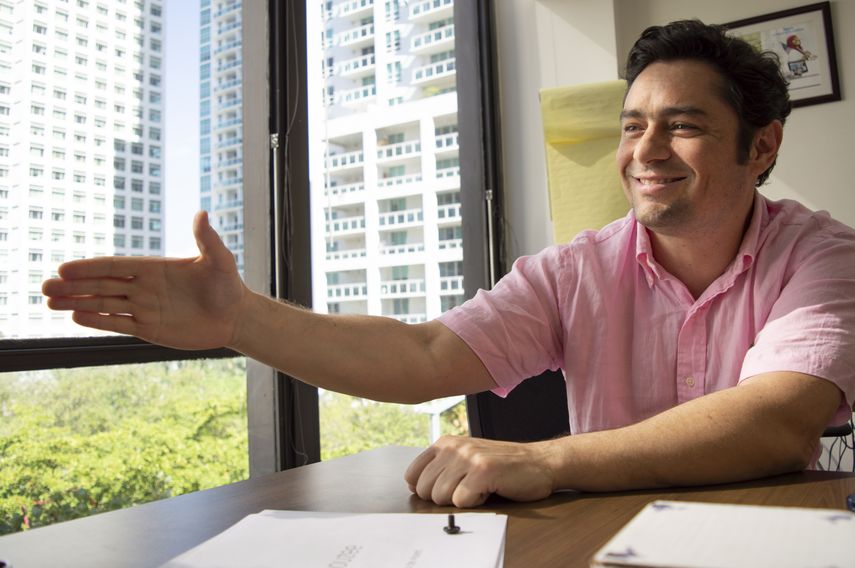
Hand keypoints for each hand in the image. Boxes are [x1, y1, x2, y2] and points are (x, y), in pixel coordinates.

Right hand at [42, 211, 245, 349]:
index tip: (65, 269)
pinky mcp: (149, 328)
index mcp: (155, 268)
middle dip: (73, 286)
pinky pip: (118, 324)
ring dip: (77, 302)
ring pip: (104, 304)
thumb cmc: (228, 286)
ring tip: (49, 302)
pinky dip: (98, 321)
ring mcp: (145, 307)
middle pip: (101, 285)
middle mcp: (144, 286)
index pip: (115, 266)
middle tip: (45, 287)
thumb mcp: (219, 260)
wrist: (235, 316)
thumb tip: (201, 213)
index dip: (90, 268)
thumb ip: (208, 239)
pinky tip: (76, 316)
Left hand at [404, 435, 555, 507]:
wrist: (540, 462)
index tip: (448, 489)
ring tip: (480, 488)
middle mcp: (453, 447)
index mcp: (445, 443)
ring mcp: (468, 457)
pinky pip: (461, 501)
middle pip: (425, 490)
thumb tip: (414, 486)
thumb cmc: (503, 465)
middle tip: (468, 488)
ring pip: (440, 497)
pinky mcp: (483, 471)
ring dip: (462, 500)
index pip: (412, 476)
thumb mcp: (467, 459)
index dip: (427, 490)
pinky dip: (476, 503)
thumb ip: (441, 468)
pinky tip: (490, 490)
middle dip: (445, 498)